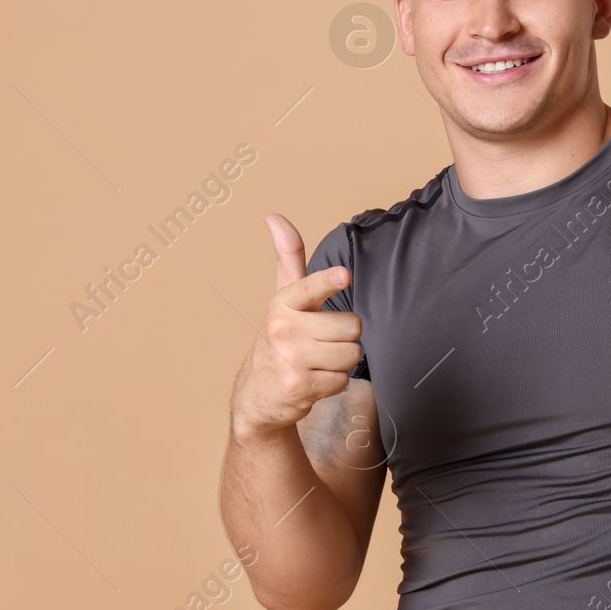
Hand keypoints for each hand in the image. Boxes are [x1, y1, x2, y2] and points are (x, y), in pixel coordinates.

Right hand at [230, 214, 361, 437]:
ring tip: (318, 360)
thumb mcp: (283, 296)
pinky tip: (314, 379)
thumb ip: (288, 257)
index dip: (329, 281)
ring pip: (352, 353)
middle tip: (322, 340)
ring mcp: (291, 360)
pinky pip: (343, 378)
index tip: (342, 275)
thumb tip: (275, 216)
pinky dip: (334, 381)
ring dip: (341, 360)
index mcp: (283, 302)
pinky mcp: (301, 387)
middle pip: (352, 325)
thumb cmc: (281, 337)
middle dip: (345, 335)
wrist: (258, 393)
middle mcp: (284, 329)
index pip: (309, 288)